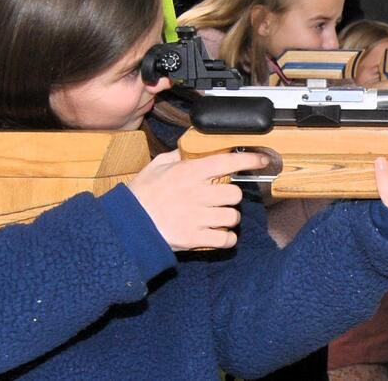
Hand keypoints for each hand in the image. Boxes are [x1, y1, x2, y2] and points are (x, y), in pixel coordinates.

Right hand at [127, 149, 268, 250]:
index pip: (229, 162)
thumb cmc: (141, 195)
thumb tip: (193, 147)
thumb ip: (179, 156)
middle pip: (235, 194)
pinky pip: (225, 239)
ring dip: (228, 218)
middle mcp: (198, 193)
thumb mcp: (157, 166)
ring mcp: (197, 217)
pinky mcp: (194, 238)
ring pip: (232, 216)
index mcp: (190, 173)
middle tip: (220, 199)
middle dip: (231, 197)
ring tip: (217, 218)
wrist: (126, 226)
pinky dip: (226, 239)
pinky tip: (218, 235)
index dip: (249, 160)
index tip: (262, 160)